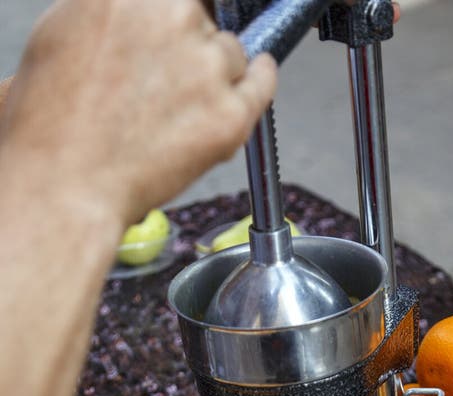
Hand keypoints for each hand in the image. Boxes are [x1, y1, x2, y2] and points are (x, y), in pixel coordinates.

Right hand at [0, 0, 277, 227]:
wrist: (65, 185)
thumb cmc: (54, 126)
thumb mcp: (64, 36)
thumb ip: (113, 16)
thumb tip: (137, 14)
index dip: (172, 16)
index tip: (173, 30)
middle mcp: (170, 17)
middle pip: (201, 17)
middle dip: (189, 44)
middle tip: (167, 83)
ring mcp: (205, 67)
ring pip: (231, 52)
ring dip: (217, 73)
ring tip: (184, 109)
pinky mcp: (229, 114)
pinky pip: (262, 84)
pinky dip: (260, 81)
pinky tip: (255, 79)